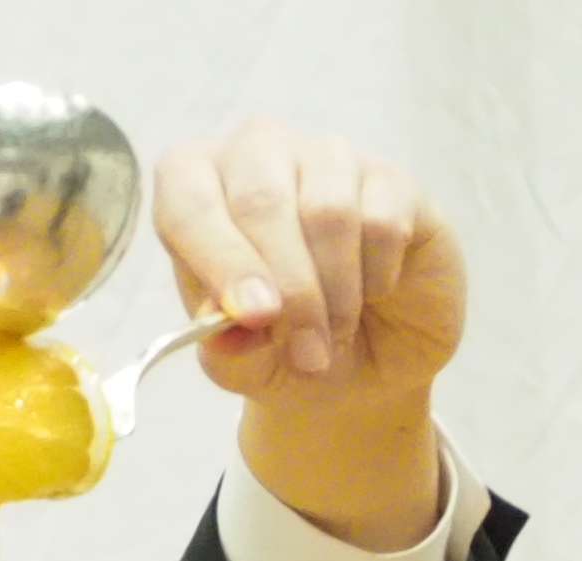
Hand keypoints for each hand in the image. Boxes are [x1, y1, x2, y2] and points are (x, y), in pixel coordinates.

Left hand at [153, 117, 466, 550]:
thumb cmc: (277, 358)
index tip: (247, 312)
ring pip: (326, 206)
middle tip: (299, 353)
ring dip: (330, 294)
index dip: (214, 247)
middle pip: (257, 190)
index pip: (186, 190)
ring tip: (329, 347)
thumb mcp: (240, 368)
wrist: (351, 381)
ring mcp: (329, 162)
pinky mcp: (394, 185)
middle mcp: (258, 158)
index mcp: (195, 190)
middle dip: (281, 283)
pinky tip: (368, 306)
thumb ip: (224, 347)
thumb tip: (238, 326)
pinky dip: (373, 277)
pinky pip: (384, 217)